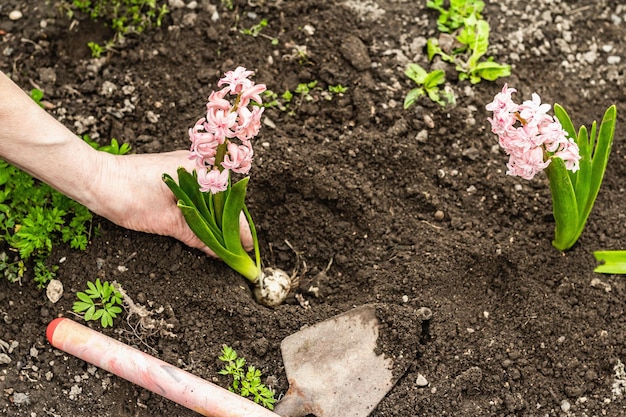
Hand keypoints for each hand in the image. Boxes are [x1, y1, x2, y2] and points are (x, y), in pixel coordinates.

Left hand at [90, 150, 253, 256]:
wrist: (94, 180)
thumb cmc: (128, 194)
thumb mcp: (167, 222)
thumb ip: (199, 236)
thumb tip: (221, 254)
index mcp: (202, 170)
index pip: (231, 204)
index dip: (240, 230)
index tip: (247, 250)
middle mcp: (198, 165)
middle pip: (224, 201)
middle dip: (230, 226)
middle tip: (236, 252)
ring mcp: (186, 169)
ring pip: (211, 200)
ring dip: (215, 221)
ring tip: (222, 245)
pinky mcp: (175, 175)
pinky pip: (197, 195)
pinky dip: (201, 213)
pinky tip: (203, 230)